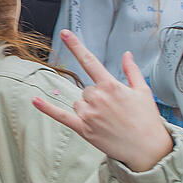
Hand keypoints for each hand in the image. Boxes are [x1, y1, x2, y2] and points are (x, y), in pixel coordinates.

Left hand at [33, 30, 172, 171]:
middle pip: (86, 89)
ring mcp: (89, 114)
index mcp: (111, 85)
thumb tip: (126, 54)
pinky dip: (47, 108)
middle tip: (115, 112)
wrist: (148, 150)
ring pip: (79, 103)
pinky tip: (35, 100)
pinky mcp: (83, 129)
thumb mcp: (143, 91)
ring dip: (89, 109)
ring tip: (108, 121)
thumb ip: (132, 71)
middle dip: (97, 98)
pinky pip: (61, 116)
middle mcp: (97, 97)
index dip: (76, 45)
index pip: (90, 60)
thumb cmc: (147, 120)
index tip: (65, 33)